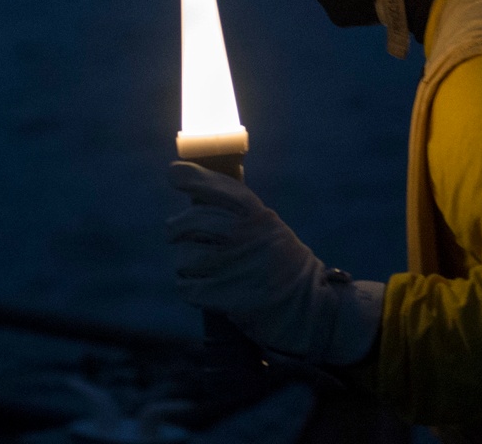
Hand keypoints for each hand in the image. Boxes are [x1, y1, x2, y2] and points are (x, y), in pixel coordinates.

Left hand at [166, 161, 383, 364]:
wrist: (308, 309)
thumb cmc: (284, 266)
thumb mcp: (270, 230)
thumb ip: (241, 214)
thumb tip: (201, 192)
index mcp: (259, 217)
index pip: (219, 188)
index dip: (192, 177)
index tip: (174, 173)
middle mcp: (246, 236)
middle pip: (193, 220)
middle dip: (176, 226)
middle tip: (173, 231)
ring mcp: (235, 266)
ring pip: (185, 255)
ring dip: (184, 262)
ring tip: (196, 267)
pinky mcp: (225, 297)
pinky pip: (186, 286)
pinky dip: (188, 287)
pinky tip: (200, 288)